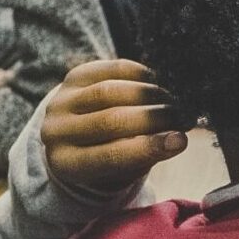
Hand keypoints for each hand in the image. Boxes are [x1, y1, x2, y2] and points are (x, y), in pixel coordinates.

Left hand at [42, 59, 189, 195]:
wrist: (75, 133)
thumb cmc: (108, 156)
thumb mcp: (122, 168)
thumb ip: (145, 155)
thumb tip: (178, 138)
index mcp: (66, 164)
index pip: (110, 156)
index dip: (149, 148)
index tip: (181, 141)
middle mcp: (56, 132)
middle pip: (111, 121)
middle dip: (154, 118)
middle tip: (183, 118)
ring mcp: (61, 100)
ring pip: (110, 92)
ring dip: (150, 96)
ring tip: (173, 103)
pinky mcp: (73, 76)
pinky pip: (110, 70)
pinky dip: (139, 75)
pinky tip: (156, 84)